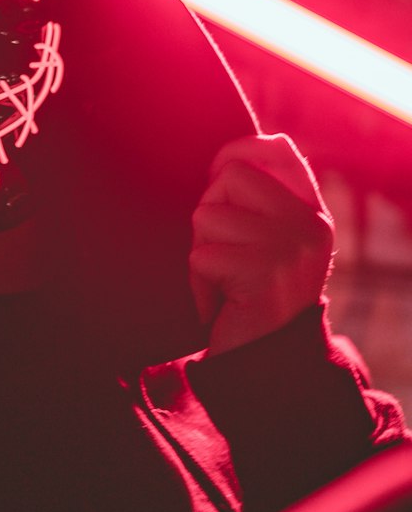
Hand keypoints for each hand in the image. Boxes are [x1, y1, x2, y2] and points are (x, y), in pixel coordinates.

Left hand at [189, 134, 334, 355]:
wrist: (270, 362)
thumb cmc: (256, 294)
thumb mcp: (274, 242)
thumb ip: (262, 201)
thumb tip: (228, 156)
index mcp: (313, 213)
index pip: (277, 148)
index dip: (236, 151)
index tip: (218, 177)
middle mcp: (309, 225)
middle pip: (230, 176)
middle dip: (210, 208)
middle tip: (222, 248)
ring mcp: (290, 248)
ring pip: (207, 215)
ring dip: (201, 250)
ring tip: (224, 279)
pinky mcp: (263, 274)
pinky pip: (202, 256)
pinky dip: (199, 282)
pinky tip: (221, 302)